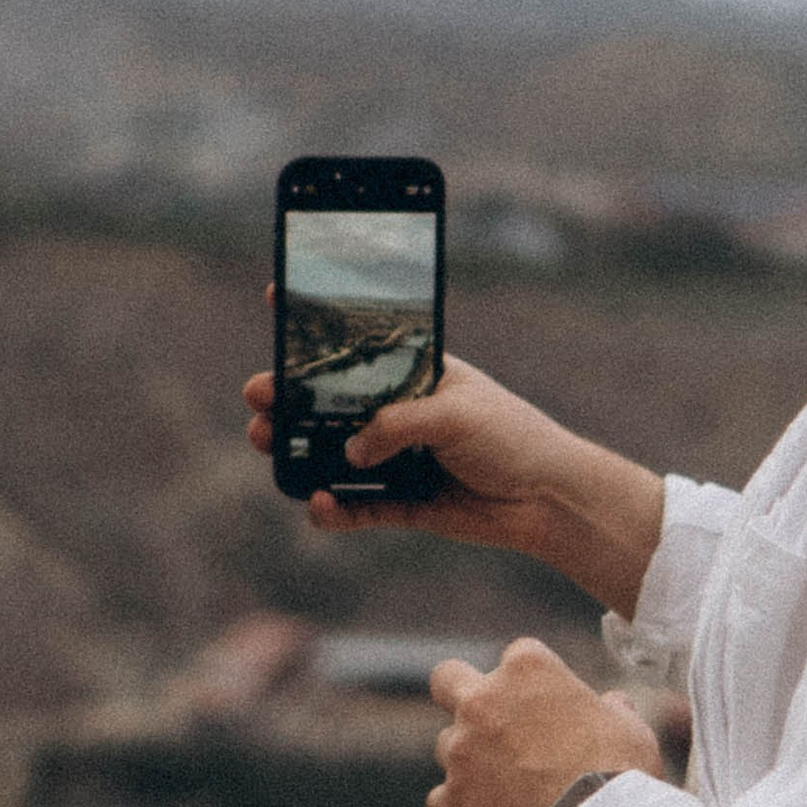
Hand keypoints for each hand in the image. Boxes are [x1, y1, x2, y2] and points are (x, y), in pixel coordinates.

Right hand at [242, 341, 667, 614]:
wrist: (549, 499)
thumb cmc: (513, 437)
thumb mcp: (456, 413)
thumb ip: (399, 425)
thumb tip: (352, 449)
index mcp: (417, 373)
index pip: (362, 340)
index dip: (320, 321)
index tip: (277, 296)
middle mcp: (401, 412)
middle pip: (332, 402)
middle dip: (289, 398)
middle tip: (257, 395)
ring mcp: (399, 458)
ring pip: (333, 454)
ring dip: (297, 450)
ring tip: (267, 443)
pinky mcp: (404, 503)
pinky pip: (358, 508)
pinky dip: (335, 510)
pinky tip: (319, 505)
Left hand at [427, 639, 665, 806]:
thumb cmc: (621, 773)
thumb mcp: (629, 728)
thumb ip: (610, 709)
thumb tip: (613, 704)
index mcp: (527, 668)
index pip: (517, 658)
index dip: (533, 683)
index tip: (549, 705)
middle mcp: (483, 701)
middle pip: (447, 679)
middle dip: (460, 693)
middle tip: (488, 722)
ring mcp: (461, 752)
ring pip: (447, 746)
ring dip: (470, 760)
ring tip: (509, 790)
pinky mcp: (452, 800)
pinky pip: (442, 800)